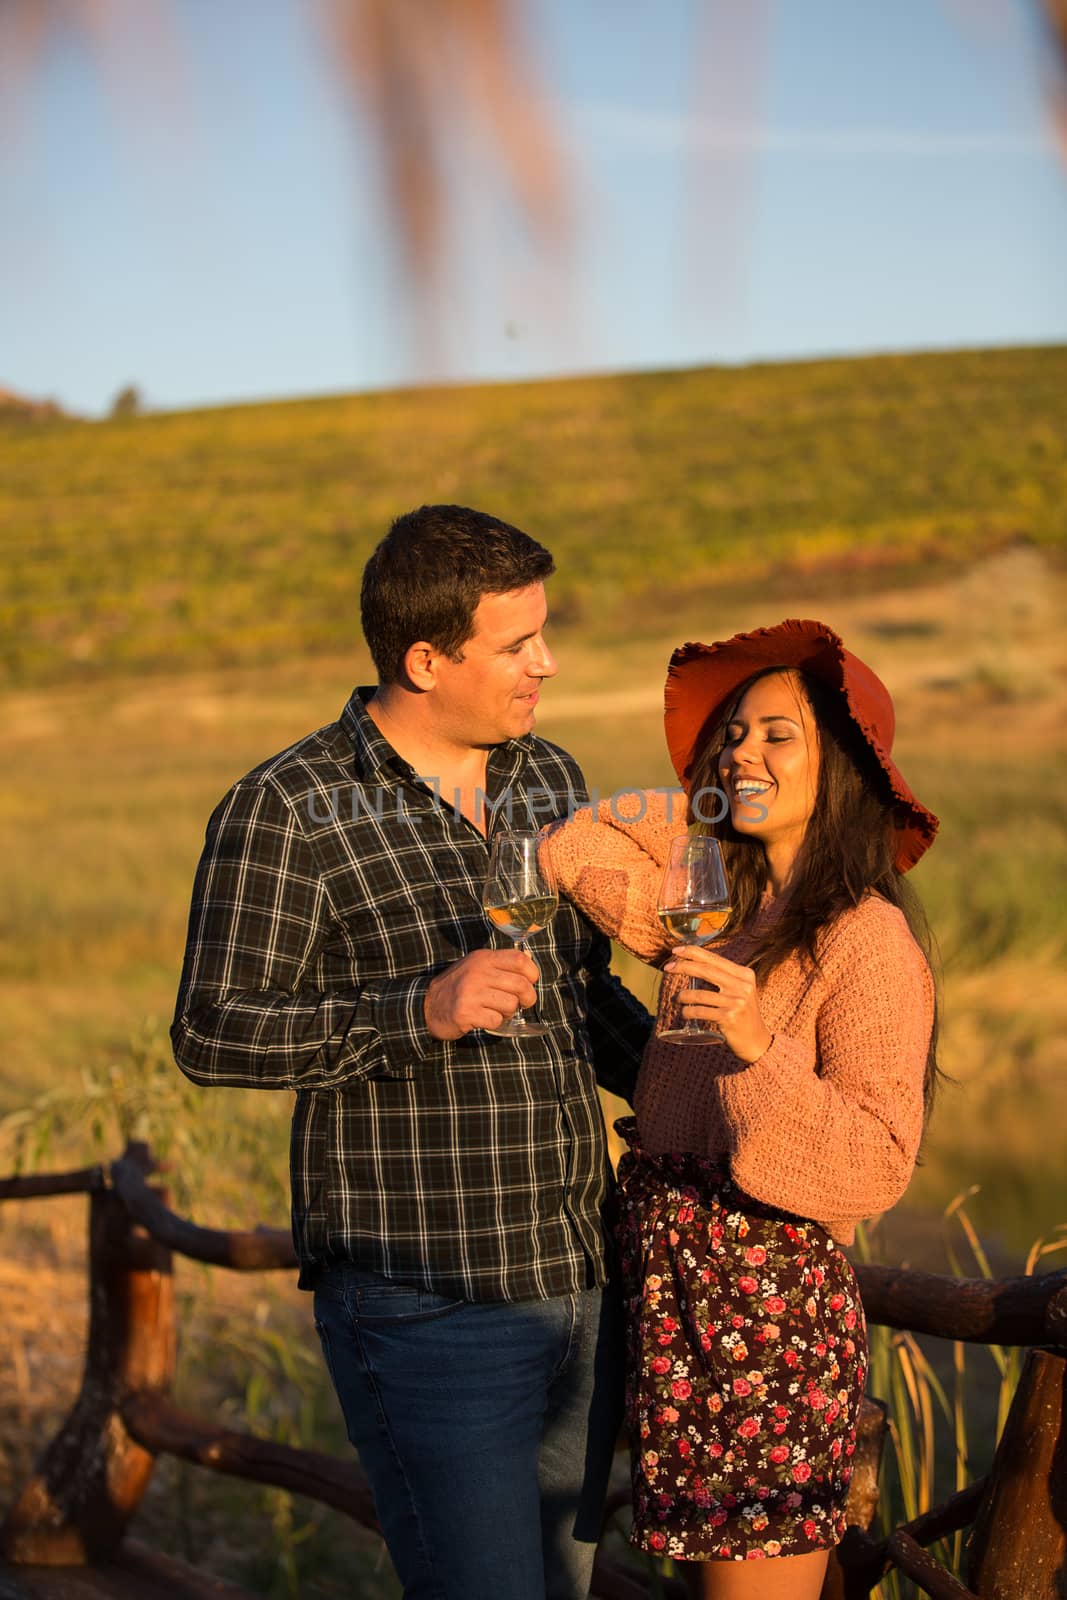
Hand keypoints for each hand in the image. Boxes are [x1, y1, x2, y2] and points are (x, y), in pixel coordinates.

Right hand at [425, 948, 539, 1040]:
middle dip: (528, 998)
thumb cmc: (458, 987)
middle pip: (520, 985)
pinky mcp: (466, 1012)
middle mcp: (478, 972)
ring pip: (511, 1004)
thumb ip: (500, 965)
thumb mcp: (477, 967)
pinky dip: (495, 1022)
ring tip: (497, 1010)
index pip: (520, 960)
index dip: (532, 973)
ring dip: (509, 1012)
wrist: (427, 1006)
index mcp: (483, 958)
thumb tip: (529, 963)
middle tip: (522, 1003)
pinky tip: (485, 1018)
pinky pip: (496, 1020)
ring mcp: (471, 992)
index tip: (529, 982)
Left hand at [662, 947, 771, 1063]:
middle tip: (667, 968)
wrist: (756, 1041)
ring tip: (675, 999)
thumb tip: (693, 964)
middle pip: (706, 970)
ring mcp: (736, 1002)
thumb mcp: (740, 990)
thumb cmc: (742, 1013)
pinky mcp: (729, 1017)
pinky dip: (688, 1012)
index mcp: (744, 974)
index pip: (715, 959)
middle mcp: (742, 986)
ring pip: (699, 994)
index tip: (676, 950)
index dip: (693, 952)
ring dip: (682, 996)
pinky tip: (684, 1013)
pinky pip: (700, 1011)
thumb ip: (724, 978)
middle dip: (683, 967)